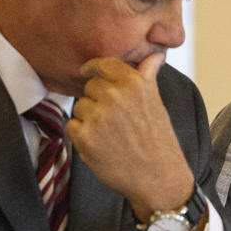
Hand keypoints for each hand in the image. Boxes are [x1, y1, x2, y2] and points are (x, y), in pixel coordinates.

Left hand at [67, 53, 193, 218]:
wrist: (158, 175)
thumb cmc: (158, 140)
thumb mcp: (156, 102)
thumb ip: (147, 76)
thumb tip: (154, 55)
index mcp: (134, 83)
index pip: (102, 64)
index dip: (94, 70)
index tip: (89, 73)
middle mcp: (115, 95)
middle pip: (89, 87)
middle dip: (97, 100)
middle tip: (115, 120)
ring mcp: (98, 116)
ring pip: (79, 106)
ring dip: (89, 118)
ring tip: (111, 134)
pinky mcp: (84, 136)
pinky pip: (72, 125)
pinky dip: (82, 135)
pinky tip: (102, 144)